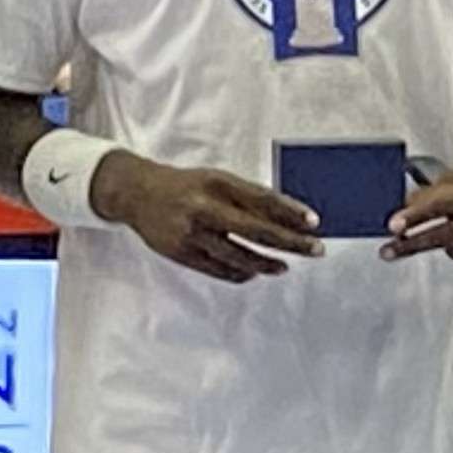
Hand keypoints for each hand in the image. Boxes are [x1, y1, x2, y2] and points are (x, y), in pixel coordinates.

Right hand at [99, 156, 323, 282]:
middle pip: (257, 231)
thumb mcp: (215, 180)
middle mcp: (205, 208)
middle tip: (315, 249)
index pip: (262, 199)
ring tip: (284, 266)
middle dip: (291, 243)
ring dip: (268, 264)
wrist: (137, 193)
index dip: (290, 212)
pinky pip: (220, 269)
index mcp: (217, 183)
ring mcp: (192, 234)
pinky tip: (253, 272)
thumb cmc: (185, 185)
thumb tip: (286, 219)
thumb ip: (246, 195)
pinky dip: (241, 273)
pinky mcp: (182, 253)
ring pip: (240, 256)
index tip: (314, 222)